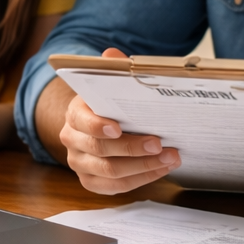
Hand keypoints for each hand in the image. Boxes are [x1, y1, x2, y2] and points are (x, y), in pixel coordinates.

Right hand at [60, 47, 179, 194]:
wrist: (96, 125)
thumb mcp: (108, 85)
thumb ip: (112, 70)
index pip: (82, 121)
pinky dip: (142, 179)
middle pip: (100, 149)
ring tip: (171, 157)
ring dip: (144, 166)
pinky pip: (116, 188)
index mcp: (75, 114)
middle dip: (133, 148)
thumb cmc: (106, 105)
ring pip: (110, 172)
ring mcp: (80, 164)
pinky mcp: (91, 181)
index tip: (118, 128)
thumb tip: (111, 55)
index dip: (97, 126)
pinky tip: (161, 169)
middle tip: (160, 144)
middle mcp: (72, 141)